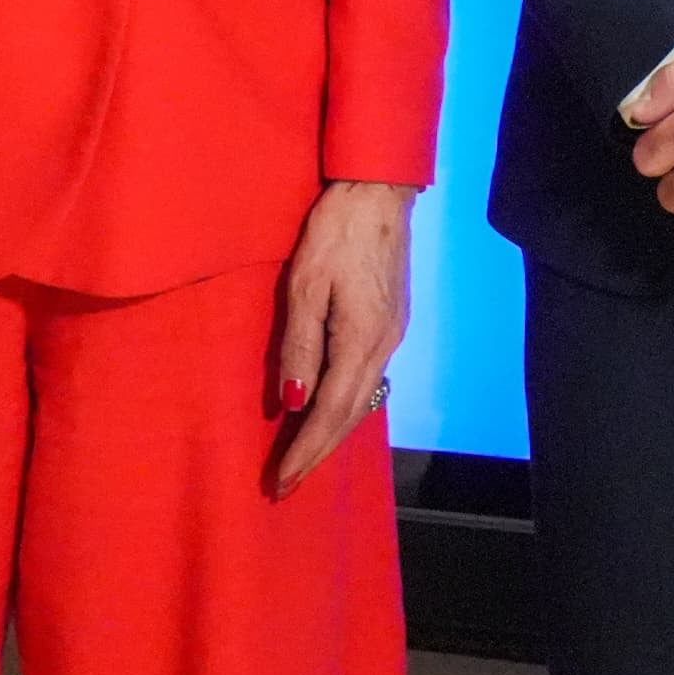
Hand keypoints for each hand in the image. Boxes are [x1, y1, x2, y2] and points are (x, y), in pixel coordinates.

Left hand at [272, 179, 413, 497]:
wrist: (379, 190)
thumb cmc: (335, 230)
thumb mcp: (305, 284)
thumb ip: (300, 345)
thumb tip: (293, 402)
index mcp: (362, 340)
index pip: (330, 412)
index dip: (305, 450)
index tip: (281, 482)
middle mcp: (384, 346)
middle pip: (351, 415)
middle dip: (318, 453)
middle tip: (287, 485)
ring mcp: (392, 335)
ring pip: (363, 400)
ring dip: (333, 433)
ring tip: (304, 457)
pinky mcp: (391, 322)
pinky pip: (367, 380)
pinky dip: (345, 407)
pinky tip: (329, 411)